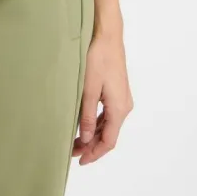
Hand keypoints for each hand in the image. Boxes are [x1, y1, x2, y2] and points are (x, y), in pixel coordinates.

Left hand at [72, 28, 133, 164]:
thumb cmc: (98, 58)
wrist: (107, 35)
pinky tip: (84, 123)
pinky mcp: (117, 90)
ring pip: (108, 124)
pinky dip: (97, 122)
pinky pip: (108, 113)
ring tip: (75, 139)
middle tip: (72, 150)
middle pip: (109, 134)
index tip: (80, 160)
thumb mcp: (89, 88)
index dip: (95, 153)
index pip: (109, 141)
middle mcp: (124, 106)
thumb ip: (88, 115)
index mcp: (119, 108)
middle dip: (91, 145)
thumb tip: (87, 139)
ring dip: (93, 134)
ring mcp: (122, 98)